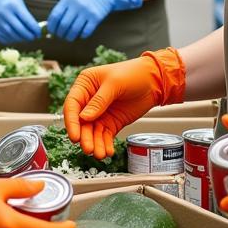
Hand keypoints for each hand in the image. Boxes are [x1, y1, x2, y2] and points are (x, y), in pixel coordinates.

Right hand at [0, 0, 41, 44]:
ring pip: (10, 35)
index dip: (34, 29)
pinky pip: (2, 36)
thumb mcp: (20, 4)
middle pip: (18, 29)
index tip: (39, 33)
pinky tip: (15, 37)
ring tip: (25, 38)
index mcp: (13, 5)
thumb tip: (36, 32)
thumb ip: (27, 17)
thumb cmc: (10, 0)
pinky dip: (11, 39)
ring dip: (20, 39)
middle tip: (33, 37)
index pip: (27, 20)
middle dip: (28, 35)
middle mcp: (3, 12)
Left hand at [46, 0, 142, 41]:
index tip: (51, 31)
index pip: (55, 16)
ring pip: (74, 30)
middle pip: (64, 25)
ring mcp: (87, 11)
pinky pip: (86, 32)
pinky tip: (81, 34)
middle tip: (60, 36)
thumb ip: (62, 7)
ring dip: (69, 37)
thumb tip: (51, 24)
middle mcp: (77, 5)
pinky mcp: (96, 18)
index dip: (51, 26)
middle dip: (60, 33)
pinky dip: (81, 35)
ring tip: (69, 37)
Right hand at [63, 48, 186, 158]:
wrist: (155, 81)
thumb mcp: (115, 83)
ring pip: (92, 131)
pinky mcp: (111, 122)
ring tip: (99, 153)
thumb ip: (99, 101)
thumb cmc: (134, 73)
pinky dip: (105, 144)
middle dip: (84, 136)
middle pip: (81, 122)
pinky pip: (105, 136)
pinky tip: (107, 150)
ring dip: (95, 143)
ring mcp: (100, 113)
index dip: (72, 121)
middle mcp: (89, 100)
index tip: (75, 135)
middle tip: (88, 148)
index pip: (72, 104)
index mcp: (86, 84)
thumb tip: (83, 117)